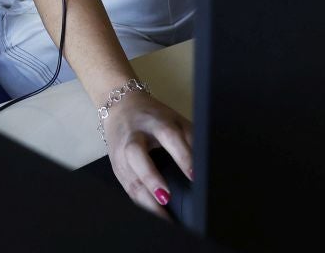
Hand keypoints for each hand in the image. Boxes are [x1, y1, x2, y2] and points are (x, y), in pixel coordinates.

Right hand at [103, 91, 193, 214]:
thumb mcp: (175, 119)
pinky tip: (153, 215)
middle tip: (166, 198)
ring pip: (129, 176)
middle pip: (136, 154)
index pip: (168, 137)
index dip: (182, 156)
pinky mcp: (117, 168)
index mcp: (154, 121)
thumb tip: (207, 163)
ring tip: (163, 217)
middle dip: (150, 177)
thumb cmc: (153, 117)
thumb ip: (191, 138)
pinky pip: (127, 188)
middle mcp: (134, 136)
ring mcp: (121, 153)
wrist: (120, 107)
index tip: (195, 176)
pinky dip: (140, 203)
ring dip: (145, 199)